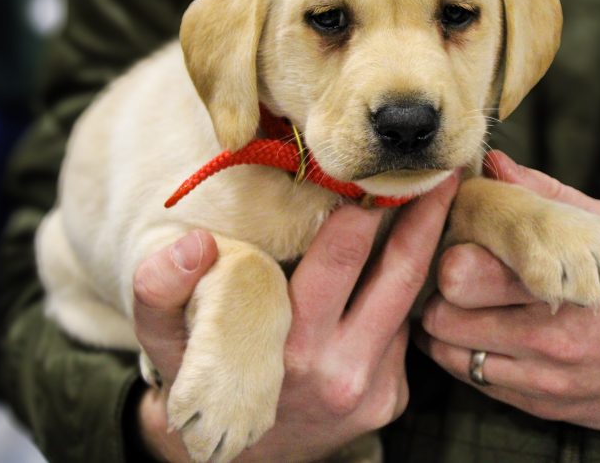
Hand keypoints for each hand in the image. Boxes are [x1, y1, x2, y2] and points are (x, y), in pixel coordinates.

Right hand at [133, 173, 458, 461]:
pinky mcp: (390, 401)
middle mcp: (341, 370)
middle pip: (400, 272)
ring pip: (407, 302)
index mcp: (290, 348)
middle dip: (425, 214)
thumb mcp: (163, 341)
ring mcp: (373, 389)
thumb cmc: (201, 380)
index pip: (341, 257)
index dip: (367, 205)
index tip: (384, 165)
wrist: (237, 460)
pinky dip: (399, 294)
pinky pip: (400, 334)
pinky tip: (396, 263)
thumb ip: (160, 290)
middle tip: (440, 167)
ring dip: (424, 248)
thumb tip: (195, 242)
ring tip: (435, 197)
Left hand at [417, 151, 599, 444]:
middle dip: (437, 295)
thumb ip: (550, 197)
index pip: (461, 275)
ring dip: (447, 333)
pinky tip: (489, 338)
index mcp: (560, 285)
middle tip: (445, 279)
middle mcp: (549, 340)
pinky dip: (475, 362)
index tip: (446, 242)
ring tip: (462, 308)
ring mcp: (550, 381)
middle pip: (446, 320)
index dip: (443, 255)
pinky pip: (487, 388)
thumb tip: (498, 166)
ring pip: (456, 359)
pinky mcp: (555, 408)